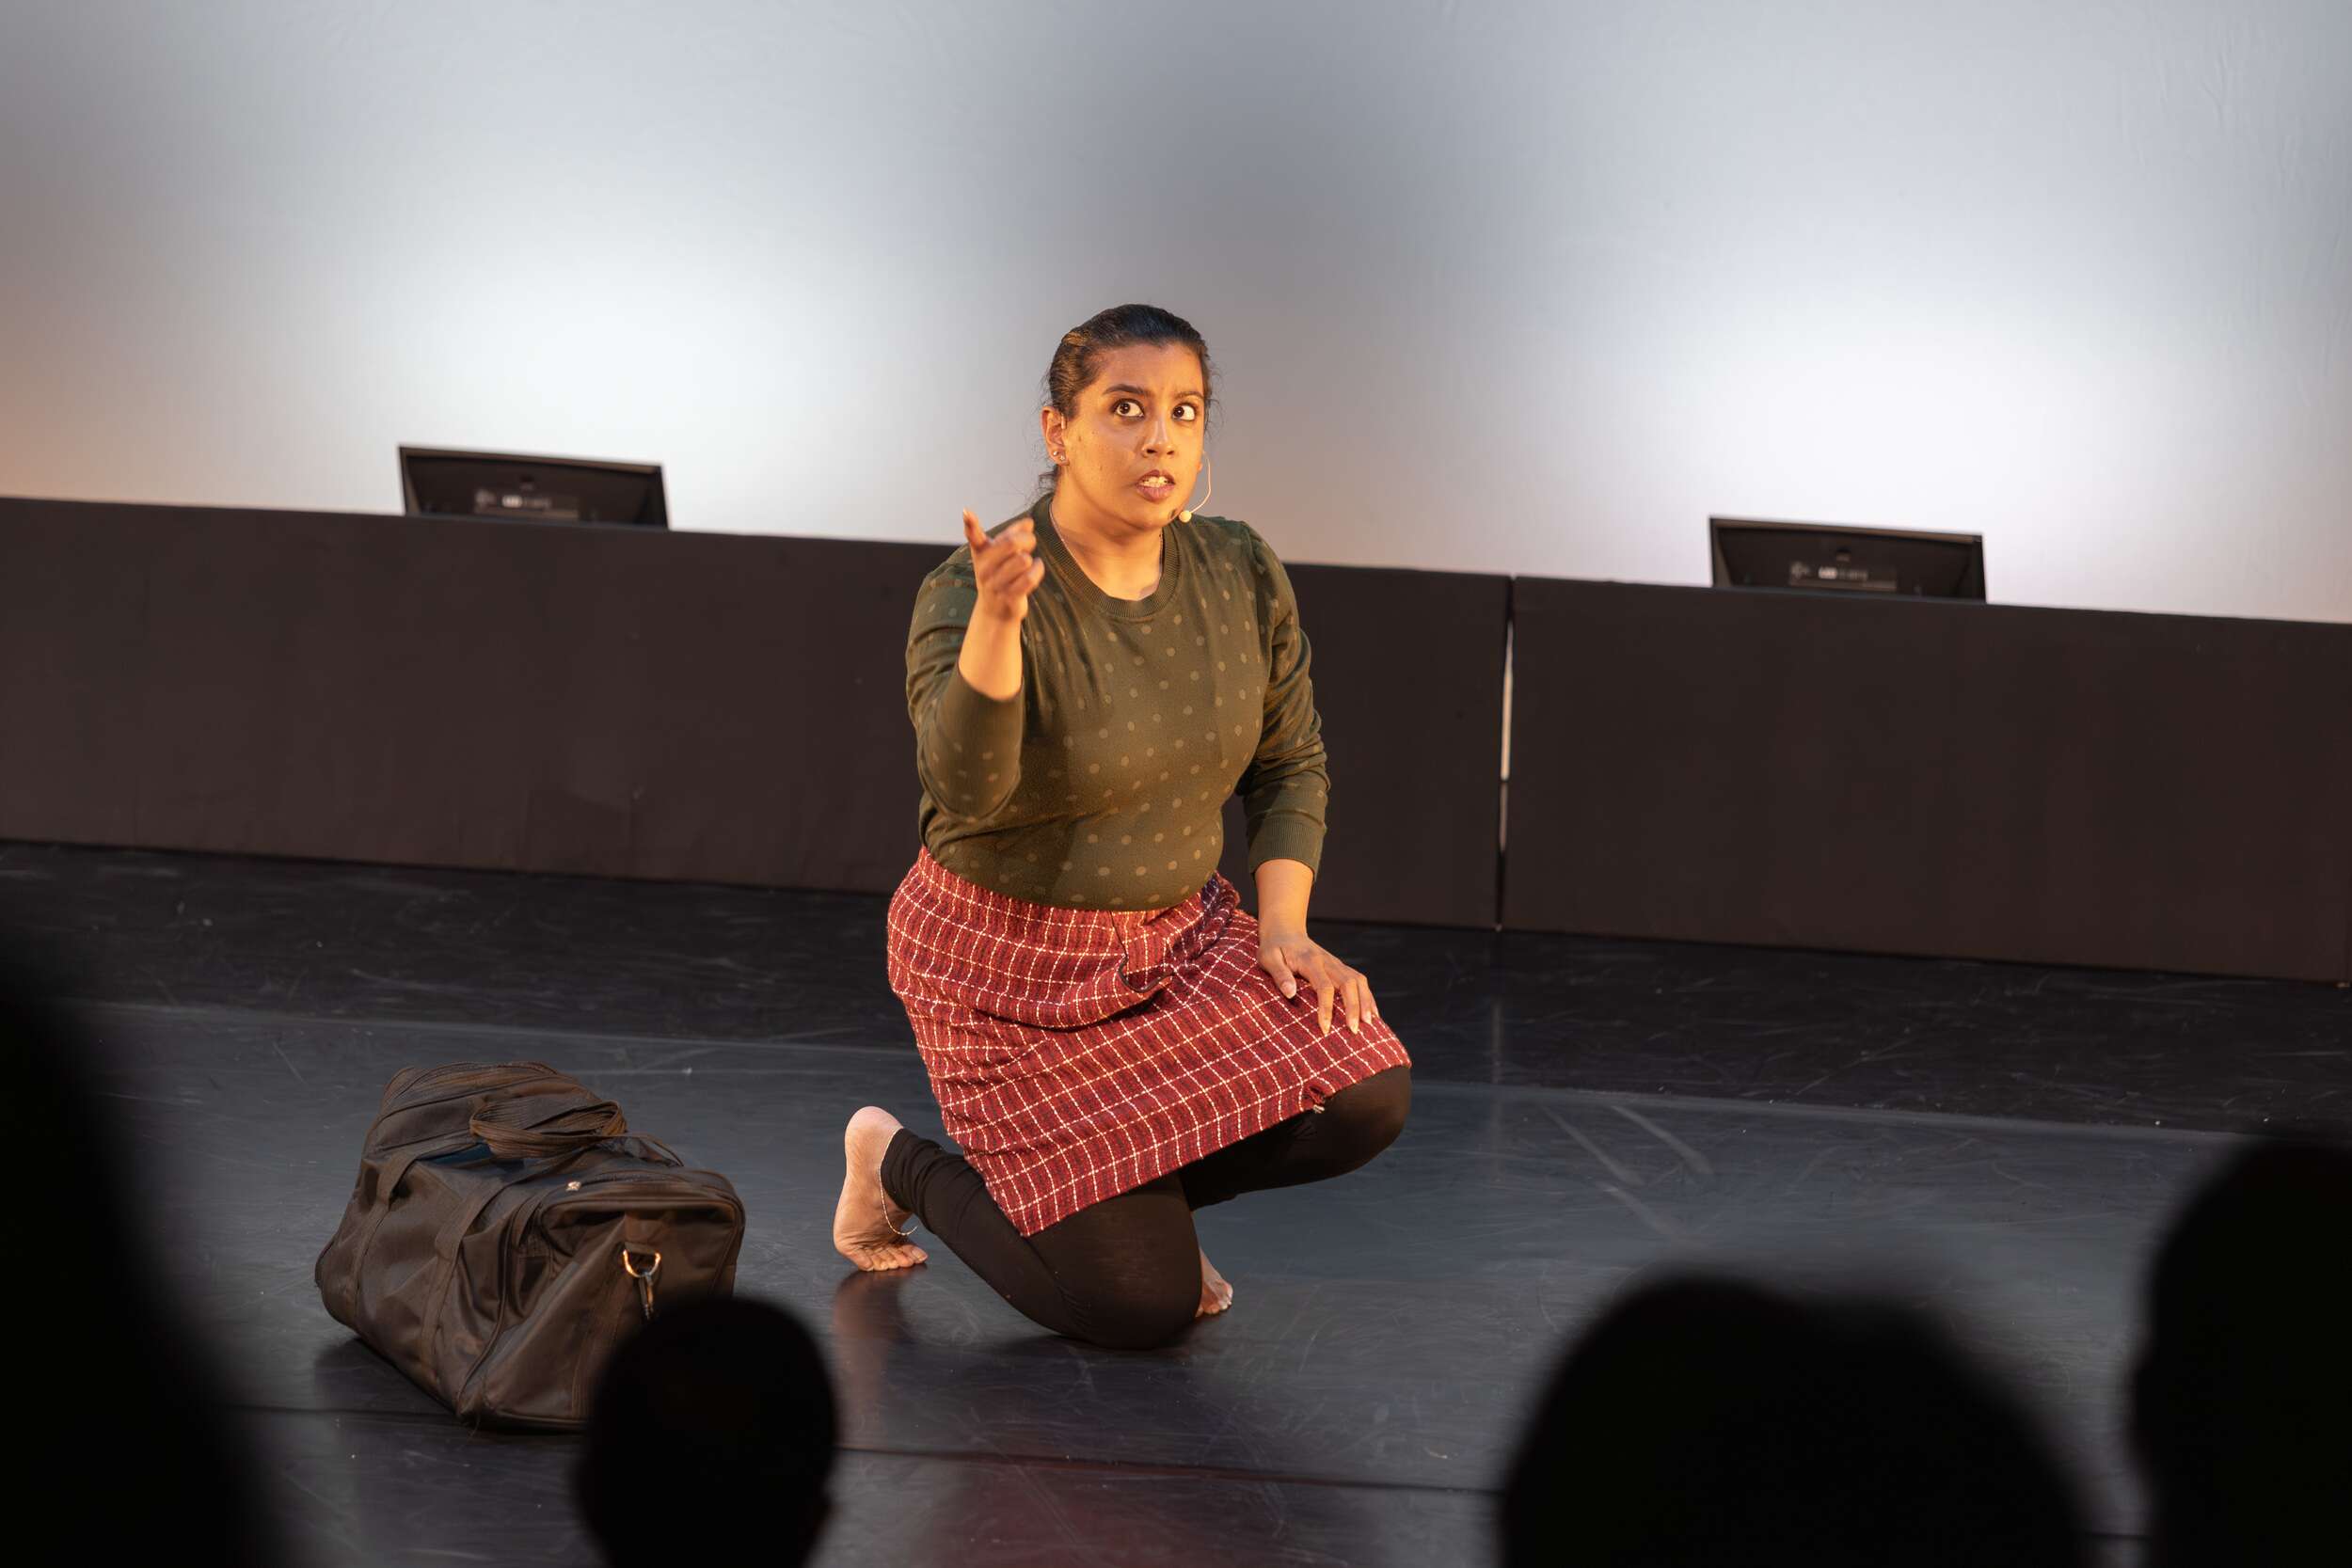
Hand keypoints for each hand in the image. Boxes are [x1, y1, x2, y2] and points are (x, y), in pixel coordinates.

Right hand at [964, 509, 1044, 622]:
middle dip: (1027, 539)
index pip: (974, 536)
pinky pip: (1030, 578)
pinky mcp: (1009, 596)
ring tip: (1027, 562)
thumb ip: (1013, 535)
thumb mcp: (1001, 553)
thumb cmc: (1000, 574)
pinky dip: (1038, 570)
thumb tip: (1029, 522)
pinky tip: (1036, 568)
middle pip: (1012, 543)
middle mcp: (984, 568)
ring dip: (1030, 559)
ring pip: (1023, 560)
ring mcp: (995, 584)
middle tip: (1030, 541)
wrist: (995, 610)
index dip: (970, 523)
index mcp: (981, 553)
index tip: (966, 511)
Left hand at [1259, 930, 1377, 1036]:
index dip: (1327, 1008)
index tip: (1325, 1028)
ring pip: (1358, 981)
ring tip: (1370, 1024)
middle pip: (1348, 983)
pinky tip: (1372, 1013)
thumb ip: (1279, 974)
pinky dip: (1368, 996)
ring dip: (1366, 1002)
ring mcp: (1336, 964)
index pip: (1324, 986)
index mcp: (1310, 961)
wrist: (1285, 930)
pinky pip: (1359, 980)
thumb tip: (1291, 993)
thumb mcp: (1268, 958)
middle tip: (1354, 1031)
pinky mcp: (1340, 967)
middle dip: (1354, 1007)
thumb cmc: (1274, 948)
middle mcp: (1328, 961)